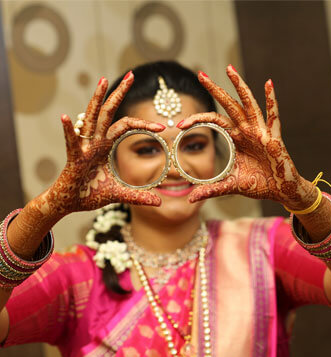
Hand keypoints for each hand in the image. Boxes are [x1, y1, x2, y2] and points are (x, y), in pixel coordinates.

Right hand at [39, 73, 163, 216]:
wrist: (68, 204)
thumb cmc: (89, 194)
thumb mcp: (118, 194)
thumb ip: (137, 196)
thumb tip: (159, 202)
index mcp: (104, 145)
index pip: (125, 126)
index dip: (142, 123)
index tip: (160, 125)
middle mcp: (94, 141)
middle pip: (109, 112)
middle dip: (119, 93)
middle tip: (131, 74)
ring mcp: (83, 148)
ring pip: (91, 119)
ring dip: (96, 100)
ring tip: (103, 81)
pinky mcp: (73, 159)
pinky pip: (71, 142)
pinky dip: (69, 131)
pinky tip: (66, 117)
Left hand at [178, 65, 316, 209]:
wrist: (280, 190)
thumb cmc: (258, 184)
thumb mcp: (231, 186)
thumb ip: (211, 190)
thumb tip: (190, 198)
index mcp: (235, 138)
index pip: (214, 121)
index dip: (198, 120)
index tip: (179, 125)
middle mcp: (246, 130)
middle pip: (228, 105)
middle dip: (215, 90)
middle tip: (200, 74)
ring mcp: (260, 132)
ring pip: (248, 104)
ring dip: (239, 86)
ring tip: (229, 70)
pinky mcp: (274, 138)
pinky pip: (273, 116)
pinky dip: (272, 100)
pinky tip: (268, 83)